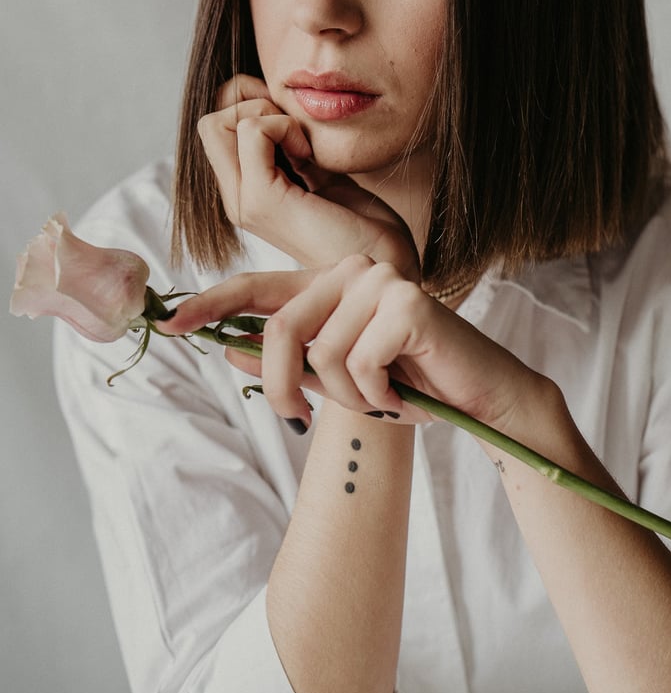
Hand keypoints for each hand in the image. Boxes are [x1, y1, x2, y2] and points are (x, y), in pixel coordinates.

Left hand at [166, 255, 556, 433]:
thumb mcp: (340, 379)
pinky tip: (402, 394)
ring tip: (381, 399)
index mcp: (331, 283)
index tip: (168, 323)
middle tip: (297, 421)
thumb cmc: (411, 385)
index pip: (259, 287)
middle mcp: (352, 270)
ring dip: (346, 397)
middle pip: (281, 330)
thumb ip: (291, 363)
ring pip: (320, 353)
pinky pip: (357, 363)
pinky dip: (376, 397)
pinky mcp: (405, 301)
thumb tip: (228, 351)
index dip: (210, 304)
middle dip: (284, 388)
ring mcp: (379, 280)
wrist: (480, 397)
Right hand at [198, 75, 418, 277]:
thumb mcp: (322, 173)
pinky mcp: (263, 202)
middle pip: (210, 122)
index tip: (294, 125)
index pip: (218, 125)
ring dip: (269, 116)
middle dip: (253, 104)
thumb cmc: (362, 224)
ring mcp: (244, 203)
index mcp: (246, 192)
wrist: (384, 262)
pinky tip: (310, 155)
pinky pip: (253, 132)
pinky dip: (283, 127)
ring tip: (303, 146)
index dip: (253, 105)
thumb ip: (294, 146)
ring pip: (218, 123)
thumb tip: (277, 99)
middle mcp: (237, 199)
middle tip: (295, 130)